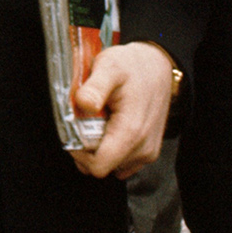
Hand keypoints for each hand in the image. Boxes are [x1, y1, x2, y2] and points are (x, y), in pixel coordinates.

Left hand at [71, 41, 176, 179]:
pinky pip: (121, 162)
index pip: (98, 166)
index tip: (72, 132)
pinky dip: (110, 149)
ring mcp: (147, 153)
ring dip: (98, 149)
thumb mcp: (109, 67)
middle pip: (101, 166)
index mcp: (131, 132)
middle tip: (83, 121)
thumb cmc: (133, 66)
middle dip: (86, 148)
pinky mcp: (148, 152)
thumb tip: (83, 104)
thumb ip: (95, 87)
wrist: (158, 66)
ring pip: (110, 165)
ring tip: (97, 122)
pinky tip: (108, 127)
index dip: (78, 153)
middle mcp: (143, 149)